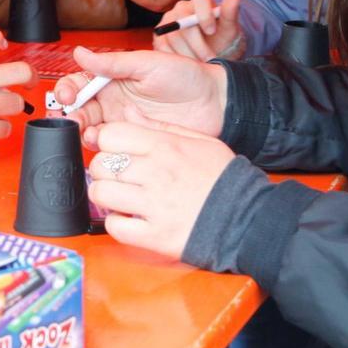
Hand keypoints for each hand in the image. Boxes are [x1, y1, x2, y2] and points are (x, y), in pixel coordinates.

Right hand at [52, 47, 225, 136]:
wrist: (215, 102)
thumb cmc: (185, 76)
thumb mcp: (148, 64)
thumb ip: (113, 63)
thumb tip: (79, 53)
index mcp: (113, 79)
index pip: (80, 83)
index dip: (68, 89)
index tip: (66, 95)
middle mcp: (114, 101)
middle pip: (80, 109)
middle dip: (69, 114)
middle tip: (71, 118)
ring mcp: (124, 122)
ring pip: (92, 129)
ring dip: (83, 131)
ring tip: (88, 132)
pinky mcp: (136, 140)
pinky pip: (112, 146)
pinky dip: (102, 147)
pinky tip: (103, 144)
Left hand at [87, 115, 234, 258]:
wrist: (248, 217)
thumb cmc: (223, 177)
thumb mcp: (199, 139)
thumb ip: (160, 126)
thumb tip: (128, 112)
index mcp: (164, 146)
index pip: (109, 135)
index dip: (107, 143)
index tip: (114, 151)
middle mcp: (155, 173)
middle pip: (99, 164)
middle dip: (103, 170)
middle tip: (118, 176)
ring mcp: (153, 205)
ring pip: (101, 193)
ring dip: (106, 195)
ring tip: (121, 197)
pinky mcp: (155, 235)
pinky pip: (115, 226)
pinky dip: (116, 223)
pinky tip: (130, 218)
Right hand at [154, 0, 242, 61]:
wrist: (212, 54)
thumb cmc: (222, 39)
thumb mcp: (229, 29)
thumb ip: (230, 13)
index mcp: (200, 2)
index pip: (200, 0)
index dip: (205, 15)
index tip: (212, 31)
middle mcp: (181, 9)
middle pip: (182, 20)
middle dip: (196, 42)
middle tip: (208, 58)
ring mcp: (168, 22)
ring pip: (172, 36)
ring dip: (187, 53)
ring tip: (201, 65)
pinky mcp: (160, 37)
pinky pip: (163, 47)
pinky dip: (176, 59)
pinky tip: (188, 66)